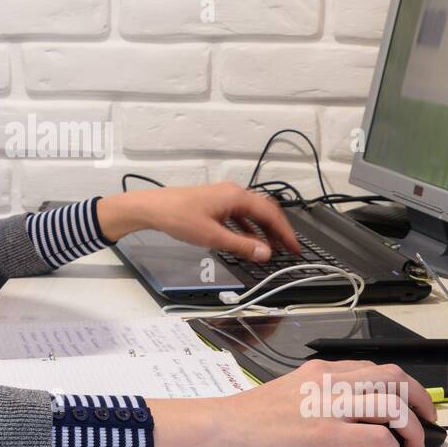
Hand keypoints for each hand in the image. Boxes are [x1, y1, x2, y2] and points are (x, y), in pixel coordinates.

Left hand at [96, 182, 299, 262]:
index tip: (294, 248)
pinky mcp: (215, 203)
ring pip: (252, 214)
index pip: (271, 214)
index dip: (285, 233)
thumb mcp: (212, 236)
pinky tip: (249, 241)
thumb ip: (241, 245)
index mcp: (237, 196)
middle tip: (288, 249)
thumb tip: (266, 253)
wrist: (152, 208)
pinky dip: (248, 229)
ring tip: (271, 249)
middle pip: (265, 211)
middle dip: (278, 230)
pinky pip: (239, 216)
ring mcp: (224, 197)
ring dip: (263, 231)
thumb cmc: (179, 217)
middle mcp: (234, 193)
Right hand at [150, 359, 435, 446]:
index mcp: (321, 371)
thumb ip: (320, 393)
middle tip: (427, 422)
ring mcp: (328, 407)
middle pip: (394, 378)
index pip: (377, 368)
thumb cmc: (250, 417)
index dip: (405, 385)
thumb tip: (349, 412)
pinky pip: (375, 437)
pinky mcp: (324, 434)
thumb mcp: (290, 391)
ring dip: (411, 429)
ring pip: (391, 406)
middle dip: (420, 401)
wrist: (223, 428)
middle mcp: (329, 382)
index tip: (414, 403)